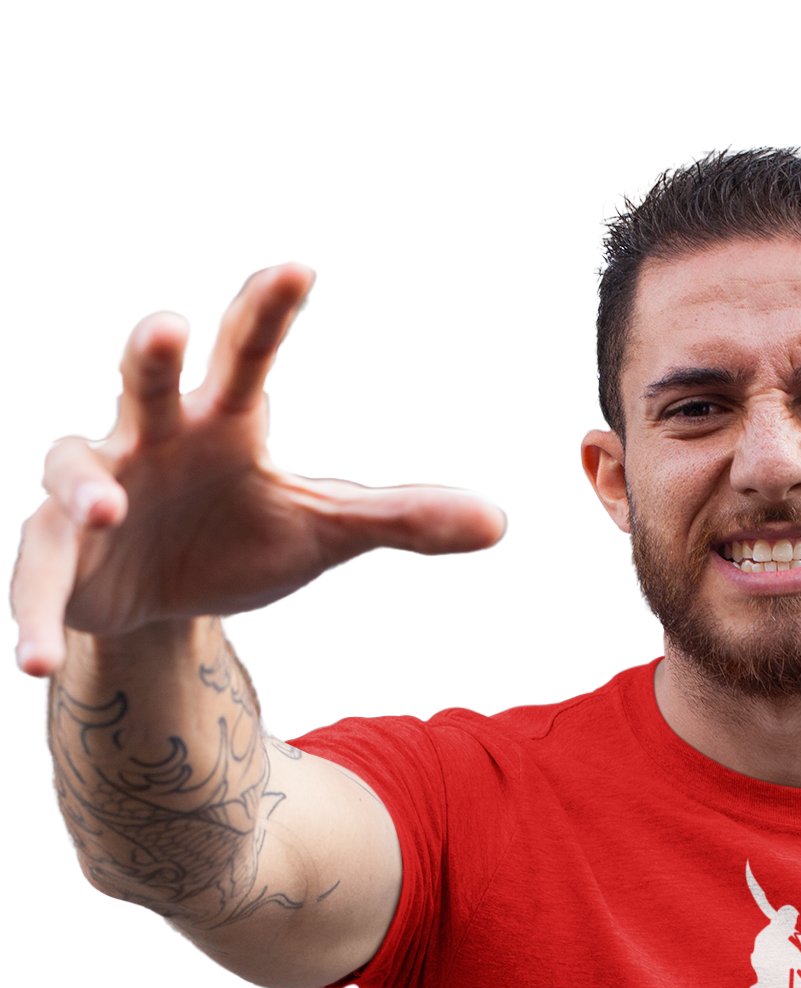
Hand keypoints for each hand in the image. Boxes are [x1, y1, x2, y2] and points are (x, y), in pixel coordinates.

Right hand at [10, 262, 506, 675]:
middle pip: (144, 380)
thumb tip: (502, 522)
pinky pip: (33, 575)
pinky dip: (30, 612)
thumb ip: (401, 519)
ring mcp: (94, 491)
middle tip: (163, 324)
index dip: (269, 310)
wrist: (169, 599)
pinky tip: (27, 659)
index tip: (302, 266)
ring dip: (85, 486)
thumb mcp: (323, 531)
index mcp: (220, 421)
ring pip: (72, 470)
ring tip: (109, 511)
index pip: (248, 354)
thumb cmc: (240, 535)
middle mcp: (149, 437)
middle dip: (149, 354)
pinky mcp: (56, 554)